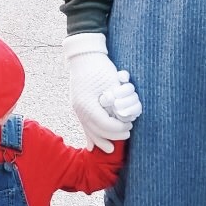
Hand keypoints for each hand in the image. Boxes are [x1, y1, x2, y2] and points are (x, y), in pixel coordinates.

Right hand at [65, 33, 137, 151]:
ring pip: (89, 131)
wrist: (83, 57)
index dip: (119, 128)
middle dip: (113, 135)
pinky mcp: (77, 107)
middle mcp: (79, 109)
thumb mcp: (112, 85)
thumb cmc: (99, 68)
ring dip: (100, 140)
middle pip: (97, 131)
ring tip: (111, 146)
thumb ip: (117, 103)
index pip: (105, 125)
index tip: (129, 126)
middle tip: (127, 132)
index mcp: (87, 104)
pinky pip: (84, 126)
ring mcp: (76, 109)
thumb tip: (124, 117)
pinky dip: (90, 137)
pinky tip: (92, 148)